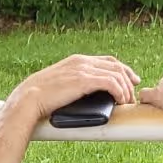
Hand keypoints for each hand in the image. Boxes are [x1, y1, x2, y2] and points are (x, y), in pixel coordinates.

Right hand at [4, 51, 140, 126]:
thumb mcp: (60, 85)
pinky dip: (120, 92)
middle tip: (134, 93)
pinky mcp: (84, 80)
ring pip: (116, 74)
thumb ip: (74, 84)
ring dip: (125, 89)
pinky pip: (111, 83)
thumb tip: (86, 96)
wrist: (29, 98)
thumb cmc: (40, 97)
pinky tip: (120, 100)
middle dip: (128, 78)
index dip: (122, 70)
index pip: (107, 61)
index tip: (131, 80)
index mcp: (76, 61)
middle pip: (115, 65)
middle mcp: (82, 62)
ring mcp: (83, 69)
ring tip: (127, 102)